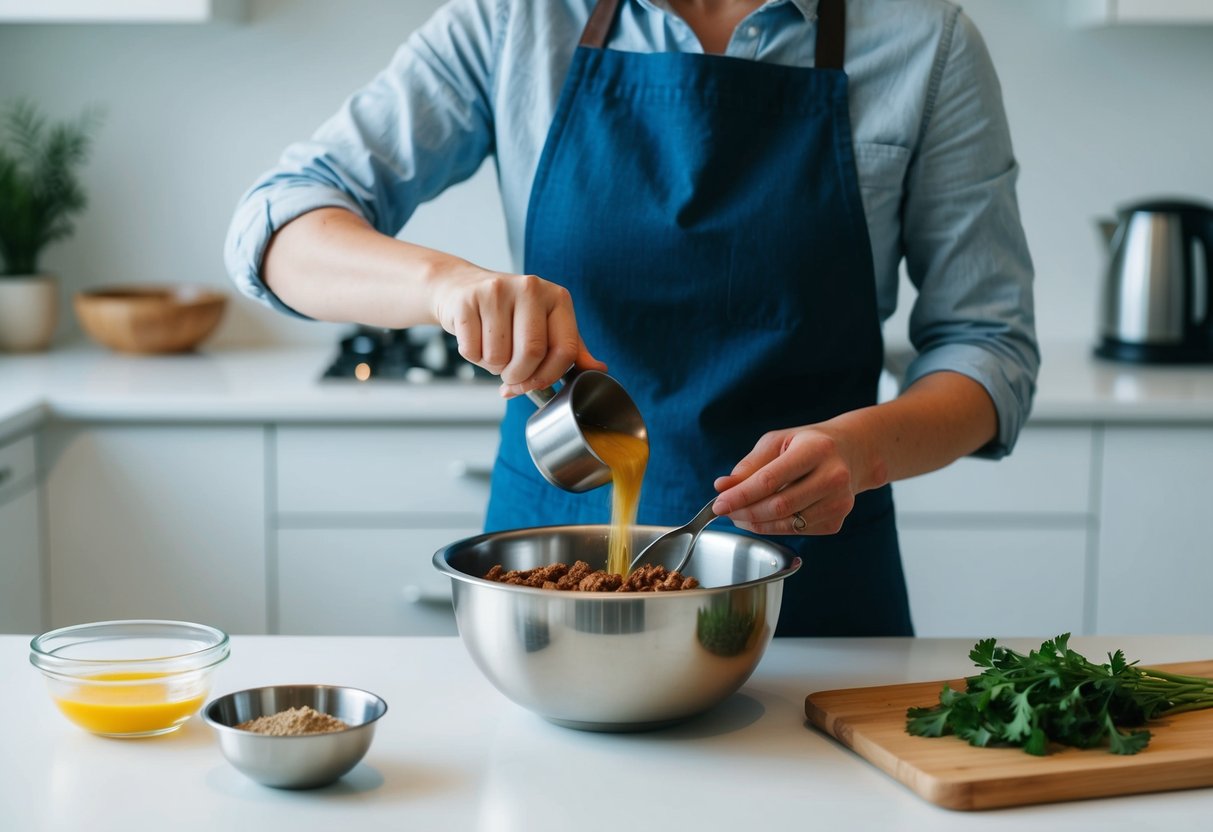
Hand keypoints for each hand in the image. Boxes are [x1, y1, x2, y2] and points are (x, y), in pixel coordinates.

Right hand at [430, 266, 604, 396]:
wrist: (462, 287)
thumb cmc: (511, 314)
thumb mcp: (547, 326)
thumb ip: (571, 349)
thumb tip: (599, 370)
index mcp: (558, 298)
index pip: (565, 350)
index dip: (549, 376)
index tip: (536, 383)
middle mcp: (531, 288)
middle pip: (531, 354)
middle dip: (519, 377)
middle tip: (511, 376)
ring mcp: (498, 291)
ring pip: (498, 357)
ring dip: (493, 367)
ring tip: (493, 350)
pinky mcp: (468, 299)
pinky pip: (472, 351)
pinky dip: (473, 357)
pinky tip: (476, 339)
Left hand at [711, 425, 882, 535]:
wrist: (851, 453)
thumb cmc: (808, 444)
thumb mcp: (777, 442)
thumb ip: (749, 465)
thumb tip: (723, 486)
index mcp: (816, 450)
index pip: (770, 480)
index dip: (740, 495)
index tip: (719, 504)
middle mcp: (833, 477)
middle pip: (778, 506)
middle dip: (745, 512)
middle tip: (726, 511)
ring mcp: (839, 503)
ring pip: (786, 524)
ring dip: (756, 523)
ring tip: (740, 514)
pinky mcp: (836, 521)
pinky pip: (796, 531)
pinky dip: (774, 527)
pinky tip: (765, 516)